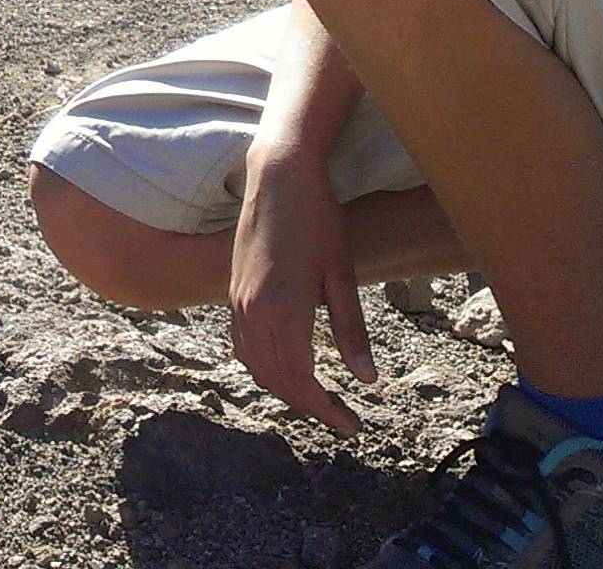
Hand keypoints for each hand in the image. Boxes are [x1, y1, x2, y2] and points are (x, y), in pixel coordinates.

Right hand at [229, 140, 373, 436]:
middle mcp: (253, 311)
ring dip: (284, 389)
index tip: (352, 426)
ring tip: (318, 399)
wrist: (278, 176)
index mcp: (283, 310)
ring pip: (255, 365)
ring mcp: (238, 301)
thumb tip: (367, 380)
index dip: (325, 410)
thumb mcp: (343, 274)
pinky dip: (263, 366)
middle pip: (275, 379)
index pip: (301, 380)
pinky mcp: (234, 291)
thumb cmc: (318, 220)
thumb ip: (351, 330)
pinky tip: (284, 367)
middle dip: (308, 406)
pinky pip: (243, 345)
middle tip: (342, 418)